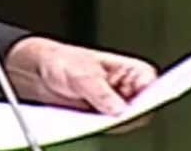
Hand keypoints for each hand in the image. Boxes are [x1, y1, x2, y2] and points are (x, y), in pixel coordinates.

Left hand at [4, 36, 156, 115]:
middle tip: (115, 116)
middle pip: (142, 108)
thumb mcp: (81, 75)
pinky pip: (108, 128)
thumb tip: (119, 110)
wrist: (39, 72)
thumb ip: (101, 92)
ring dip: (114, 123)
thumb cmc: (63, 62)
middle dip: (130, 114)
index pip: (151, 84)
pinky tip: (89, 124)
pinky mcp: (102, 119)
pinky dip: (101, 128)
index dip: (149, 95)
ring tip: (96, 118)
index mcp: (130, 70)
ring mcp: (115, 105)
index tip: (137, 105)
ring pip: (126, 121)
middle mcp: (127, 89)